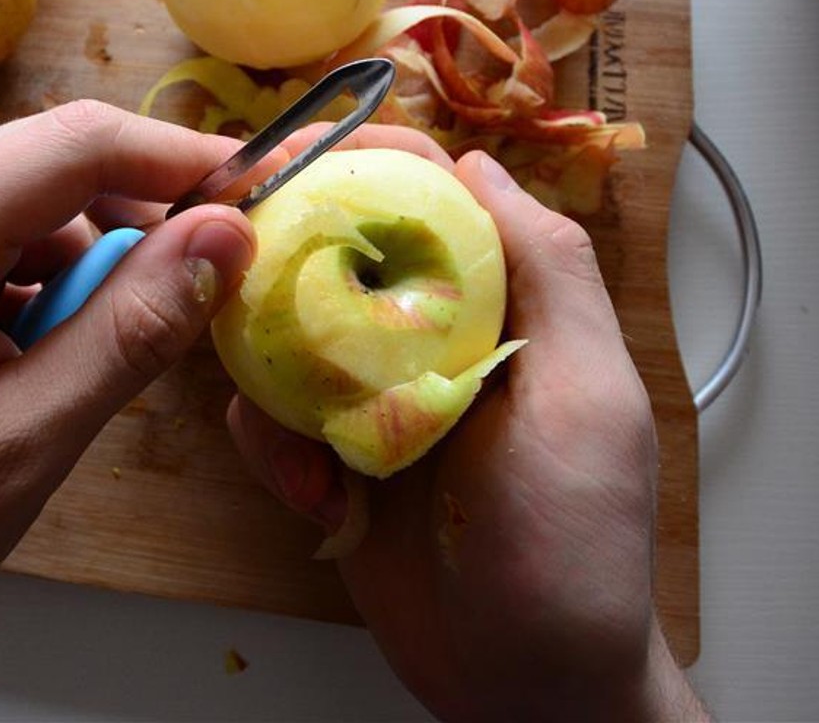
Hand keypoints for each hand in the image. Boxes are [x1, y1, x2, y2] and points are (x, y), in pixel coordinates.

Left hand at [0, 102, 255, 720]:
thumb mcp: (23, 440)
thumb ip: (129, 331)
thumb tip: (225, 236)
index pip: (73, 143)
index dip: (179, 157)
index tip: (264, 191)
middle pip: (54, 159)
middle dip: (147, 202)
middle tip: (221, 267)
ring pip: (37, 203)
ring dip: (102, 252)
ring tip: (128, 339)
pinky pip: (6, 245)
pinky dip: (59, 281)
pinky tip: (66, 351)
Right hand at [227, 129, 706, 721]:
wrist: (524, 685)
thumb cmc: (575, 542)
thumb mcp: (586, 394)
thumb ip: (550, 270)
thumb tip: (481, 163)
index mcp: (497, 306)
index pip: (425, 201)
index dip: (363, 162)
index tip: (294, 149)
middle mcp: (429, 339)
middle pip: (337, 258)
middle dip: (282, 262)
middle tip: (232, 267)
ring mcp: (373, 400)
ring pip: (283, 339)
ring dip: (276, 385)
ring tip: (312, 456)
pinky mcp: (328, 460)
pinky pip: (268, 422)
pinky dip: (275, 455)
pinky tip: (315, 501)